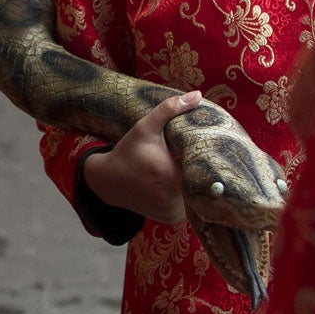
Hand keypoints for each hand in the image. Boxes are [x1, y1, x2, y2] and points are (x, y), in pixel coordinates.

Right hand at [79, 91, 201, 222]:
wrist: (108, 182)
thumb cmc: (128, 152)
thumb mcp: (145, 128)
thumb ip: (169, 110)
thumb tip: (197, 95)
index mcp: (171, 175)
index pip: (203, 166)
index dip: (206, 157)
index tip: (206, 148)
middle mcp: (174, 197)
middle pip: (202, 182)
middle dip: (200, 170)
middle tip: (197, 158)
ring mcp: (174, 211)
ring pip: (198, 195)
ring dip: (195, 185)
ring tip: (189, 172)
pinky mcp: (172, 218)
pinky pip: (190, 207)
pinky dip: (187, 197)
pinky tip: (178, 186)